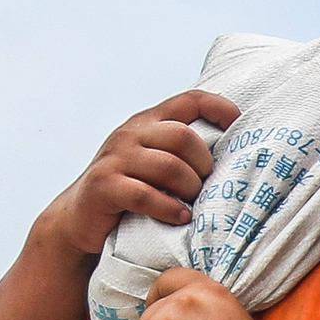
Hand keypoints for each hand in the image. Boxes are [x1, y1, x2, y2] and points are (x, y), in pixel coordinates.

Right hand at [40, 89, 237, 259]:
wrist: (80, 217)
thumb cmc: (131, 192)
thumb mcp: (155, 165)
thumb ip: (183, 154)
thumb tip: (236, 157)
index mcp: (149, 123)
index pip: (189, 101)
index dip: (219, 108)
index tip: (239, 126)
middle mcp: (132, 134)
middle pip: (184, 137)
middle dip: (203, 165)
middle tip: (204, 187)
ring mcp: (116, 158)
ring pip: (169, 166)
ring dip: (189, 189)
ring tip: (192, 205)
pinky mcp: (105, 185)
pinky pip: (145, 194)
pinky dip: (169, 208)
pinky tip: (180, 217)